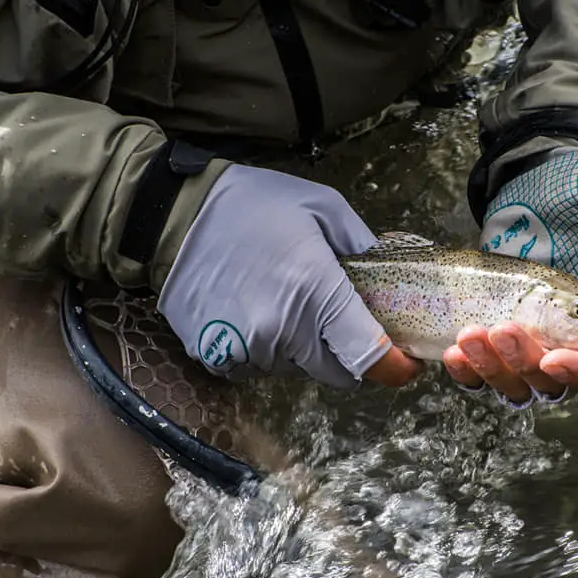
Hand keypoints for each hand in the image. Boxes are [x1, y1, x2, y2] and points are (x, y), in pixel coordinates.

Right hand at [158, 164, 421, 388]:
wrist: (172, 214)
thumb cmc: (252, 204)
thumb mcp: (322, 207)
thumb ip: (362, 246)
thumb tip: (389, 273)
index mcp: (316, 292)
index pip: (368, 356)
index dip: (394, 369)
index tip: (404, 365)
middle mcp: (284, 329)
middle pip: (336, 372)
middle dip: (348, 355)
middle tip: (342, 323)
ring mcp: (247, 346)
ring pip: (296, 368)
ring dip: (303, 348)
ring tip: (287, 302)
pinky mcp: (216, 354)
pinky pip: (258, 366)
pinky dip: (266, 349)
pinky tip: (256, 310)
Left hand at [444, 148, 577, 406]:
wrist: (534, 185)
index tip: (555, 358)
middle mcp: (570, 344)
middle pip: (553, 384)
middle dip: (524, 363)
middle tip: (501, 328)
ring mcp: (530, 345)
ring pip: (514, 383)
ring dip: (492, 369)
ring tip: (469, 335)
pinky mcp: (496, 340)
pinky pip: (483, 372)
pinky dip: (468, 369)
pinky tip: (452, 350)